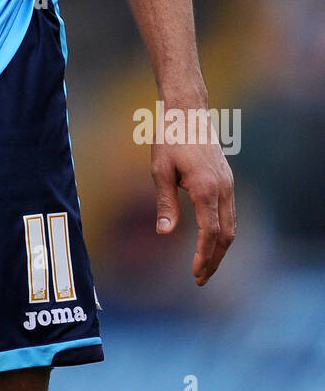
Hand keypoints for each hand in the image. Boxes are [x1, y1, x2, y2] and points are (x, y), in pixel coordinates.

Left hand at [150, 105, 235, 285]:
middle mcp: (222, 188)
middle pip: (226, 235)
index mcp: (205, 188)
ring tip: (206, 266)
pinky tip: (211, 239)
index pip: (210, 233)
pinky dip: (223, 232)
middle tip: (200, 279)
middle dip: (215, 260)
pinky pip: (230, 212)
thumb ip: (165, 203)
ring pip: (231, 225)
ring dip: (220, 248)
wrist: (188, 111)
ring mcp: (228, 183)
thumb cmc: (169, 138)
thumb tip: (165, 233)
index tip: (195, 275)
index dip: (204, 257)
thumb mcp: (160, 170)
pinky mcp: (226, 179)